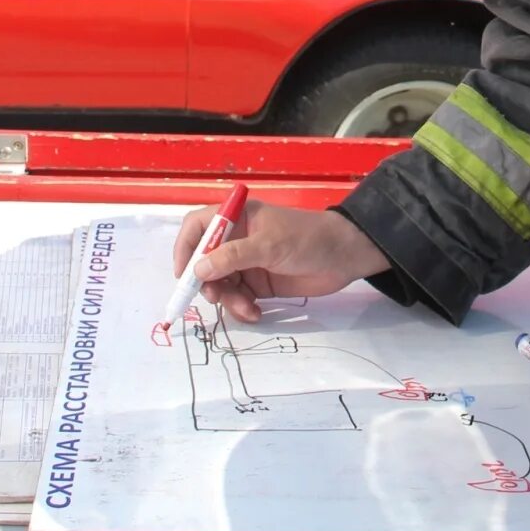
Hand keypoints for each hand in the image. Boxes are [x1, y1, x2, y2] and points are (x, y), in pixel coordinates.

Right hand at [171, 199, 390, 322]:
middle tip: (216, 297)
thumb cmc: (307, 239)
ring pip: (221, 284)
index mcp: (237, 218)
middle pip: (205, 262)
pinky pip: (239, 298)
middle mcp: (238, 240)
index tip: (184, 273)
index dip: (186, 248)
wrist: (345, 257)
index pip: (198, 227)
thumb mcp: (269, 245)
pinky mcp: (260, 283)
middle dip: (207, 282)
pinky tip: (256, 313)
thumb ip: (233, 257)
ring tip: (247, 308)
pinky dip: (242, 308)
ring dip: (228, 299)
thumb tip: (198, 270)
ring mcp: (248, 263)